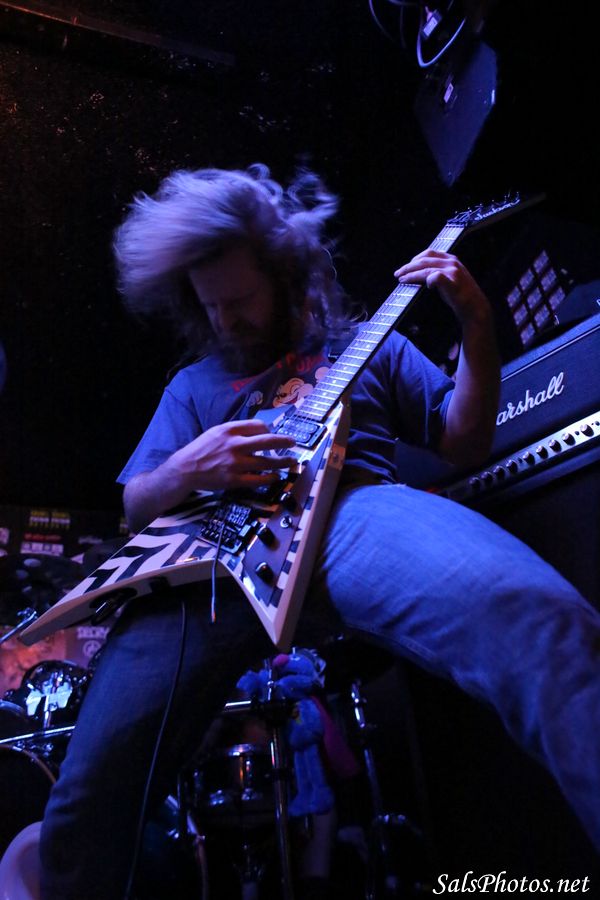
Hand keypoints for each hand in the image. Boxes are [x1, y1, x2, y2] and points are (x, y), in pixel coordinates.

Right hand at [167, 419, 295, 491]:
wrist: (185, 470)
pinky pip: (259, 479)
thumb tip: (259, 431)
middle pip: (267, 441)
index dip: (268, 430)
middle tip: (293, 442)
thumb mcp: (216, 432)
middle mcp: (235, 445)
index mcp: (229, 430)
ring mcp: (236, 463)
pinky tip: (276, 476)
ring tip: (291, 461)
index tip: (272, 434)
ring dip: (282, 462)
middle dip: (284, 441)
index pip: (258, 425)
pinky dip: (270, 478)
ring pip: (267, 462)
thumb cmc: (201, 450)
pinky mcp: (235, 480)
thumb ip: (236, 430)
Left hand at [394, 249, 489, 325]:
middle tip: (398, 274)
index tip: (405, 267)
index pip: (429, 253)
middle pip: (424, 260)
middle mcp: (451, 262)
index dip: (414, 259)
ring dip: (412, 274)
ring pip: (426, 268)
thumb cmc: (459, 295)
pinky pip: (434, 277)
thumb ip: (436, 272)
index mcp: (450, 259)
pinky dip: (427, 280)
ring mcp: (452, 271)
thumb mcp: (449, 278)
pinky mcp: (452, 281)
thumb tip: (417, 274)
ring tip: (403, 280)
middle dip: (408, 267)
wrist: (474, 307)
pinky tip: (426, 286)